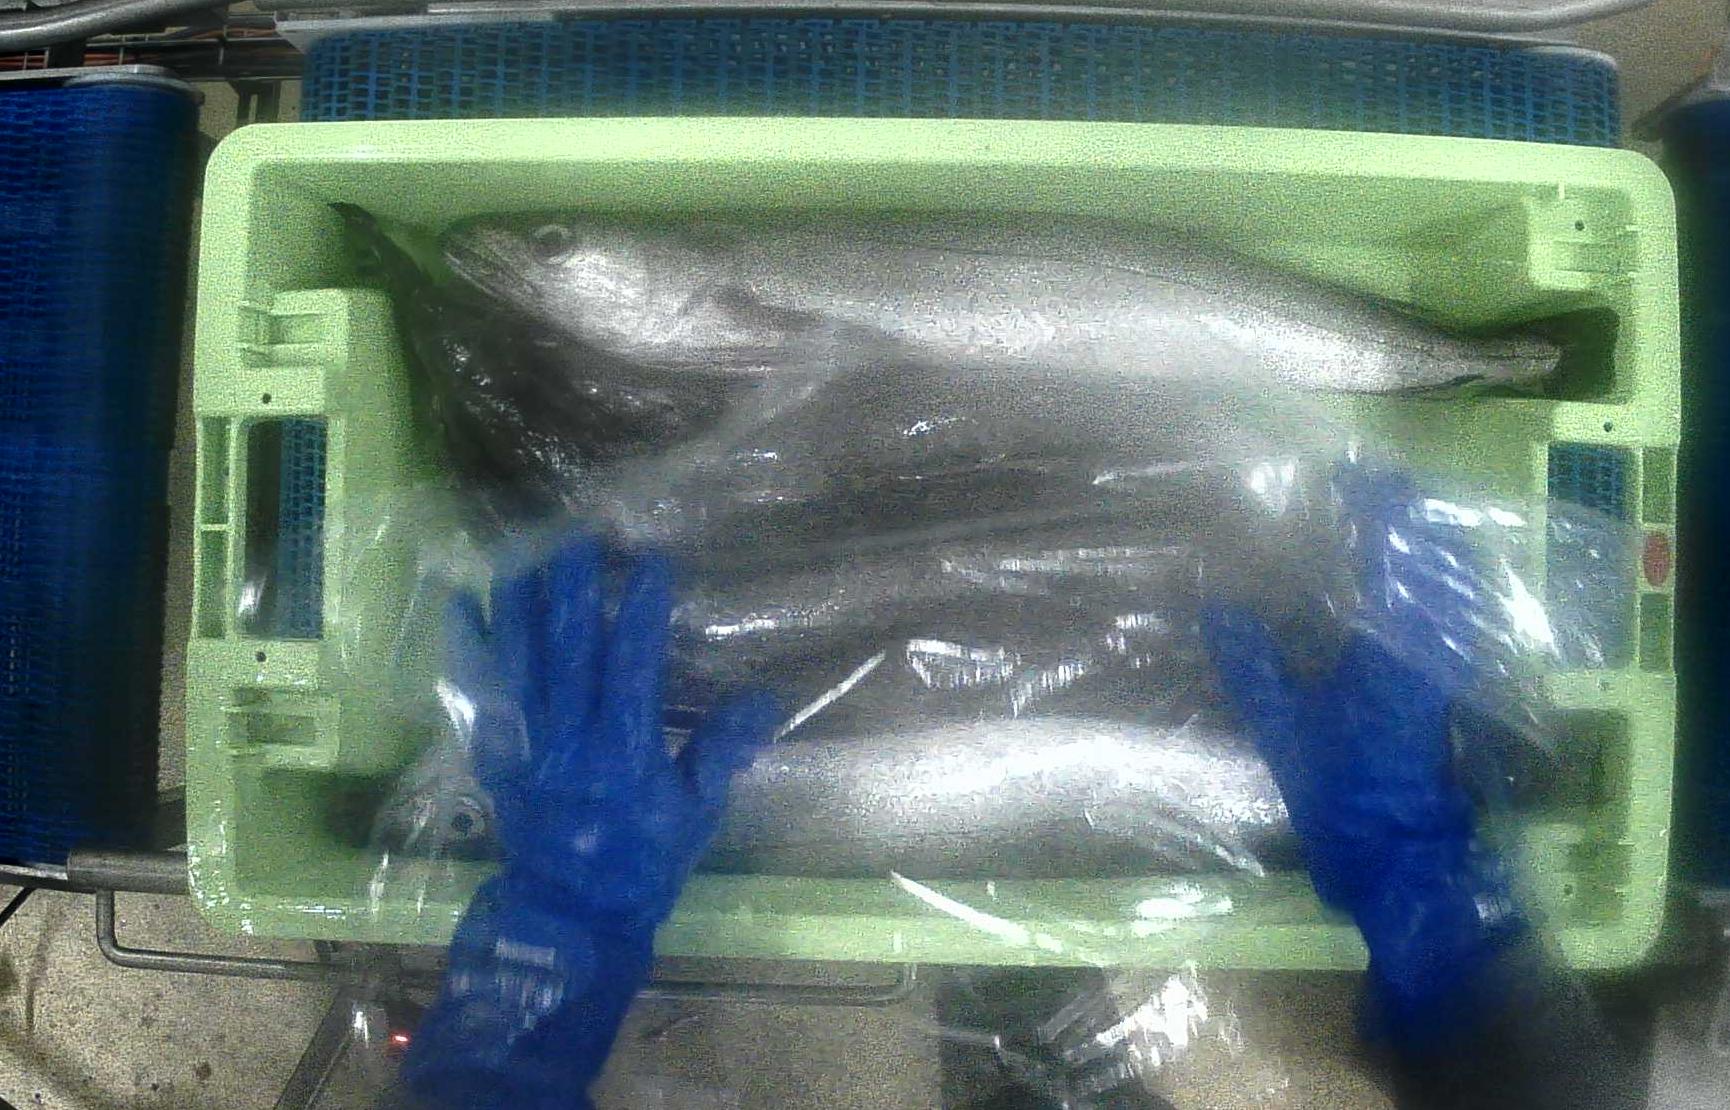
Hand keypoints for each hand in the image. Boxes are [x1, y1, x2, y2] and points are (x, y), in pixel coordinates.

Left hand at [403, 540, 776, 1108]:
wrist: (570, 914)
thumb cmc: (644, 860)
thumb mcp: (697, 812)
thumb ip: (723, 751)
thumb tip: (765, 698)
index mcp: (623, 751)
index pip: (631, 665)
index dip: (640, 611)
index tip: (651, 563)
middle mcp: (568, 739)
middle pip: (566, 649)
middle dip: (572, 588)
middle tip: (578, 534)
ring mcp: (523, 744)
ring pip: (517, 660)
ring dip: (519, 602)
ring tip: (524, 551)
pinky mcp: (493, 754)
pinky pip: (475, 691)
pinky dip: (467, 646)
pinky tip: (461, 602)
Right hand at [1201, 466, 1525, 1048]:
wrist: (1400, 858)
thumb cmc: (1340, 793)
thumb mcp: (1280, 726)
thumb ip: (1249, 661)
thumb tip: (1215, 602)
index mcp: (1394, 643)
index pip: (1392, 552)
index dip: (1376, 505)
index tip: (1351, 469)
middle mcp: (1430, 645)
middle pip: (1426, 560)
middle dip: (1397, 518)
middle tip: (1358, 488)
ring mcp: (1443, 667)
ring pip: (1435, 588)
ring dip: (1406, 552)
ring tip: (1367, 526)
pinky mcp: (1443, 690)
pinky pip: (1434, 619)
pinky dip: (1411, 592)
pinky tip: (1378, 591)